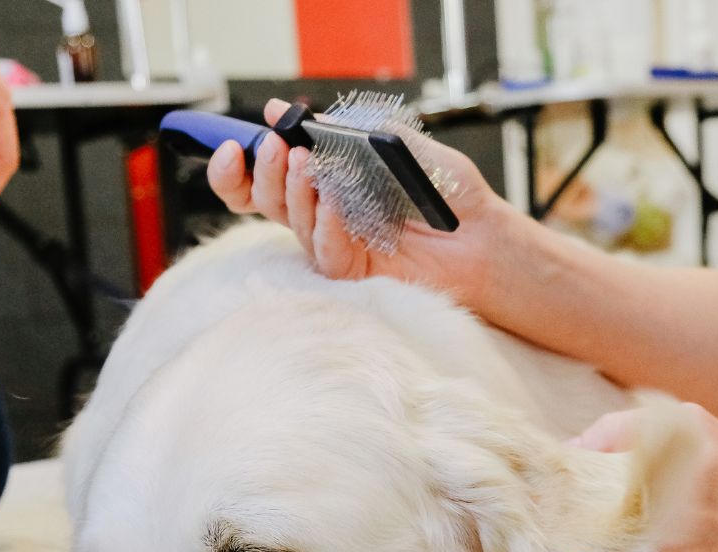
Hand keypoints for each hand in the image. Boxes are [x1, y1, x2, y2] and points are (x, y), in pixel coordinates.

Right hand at [206, 98, 512, 303]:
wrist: (484, 236)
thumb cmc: (449, 194)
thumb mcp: (402, 146)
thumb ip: (351, 132)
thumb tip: (299, 114)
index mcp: (330, 184)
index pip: (270, 179)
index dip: (242, 167)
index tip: (233, 146)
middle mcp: (327, 216)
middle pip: (270, 202)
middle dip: (262, 174)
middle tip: (275, 147)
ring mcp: (339, 246)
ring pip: (295, 224)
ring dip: (295, 192)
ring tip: (306, 164)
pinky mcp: (356, 273)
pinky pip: (326, 253)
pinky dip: (326, 227)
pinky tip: (334, 207)